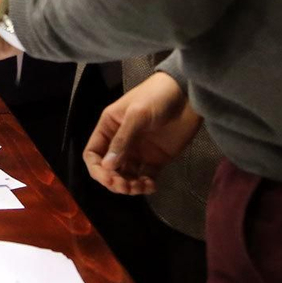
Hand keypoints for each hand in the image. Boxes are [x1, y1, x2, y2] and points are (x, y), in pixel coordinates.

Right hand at [82, 72, 201, 195]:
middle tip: (126, 187)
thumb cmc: (157, 97)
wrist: (188, 94)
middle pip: (109, 169)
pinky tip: (151, 186)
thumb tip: (107, 167)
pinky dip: (146, 185)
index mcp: (109, 128)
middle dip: (114, 181)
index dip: (97, 169)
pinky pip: (145, 177)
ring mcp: (138, 151)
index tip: (109, 178)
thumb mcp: (137, 115)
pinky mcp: (156, 158)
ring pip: (126, 176)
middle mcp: (120, 141)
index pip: (93, 153)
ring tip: (141, 187)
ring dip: (130, 186)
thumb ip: (122, 140)